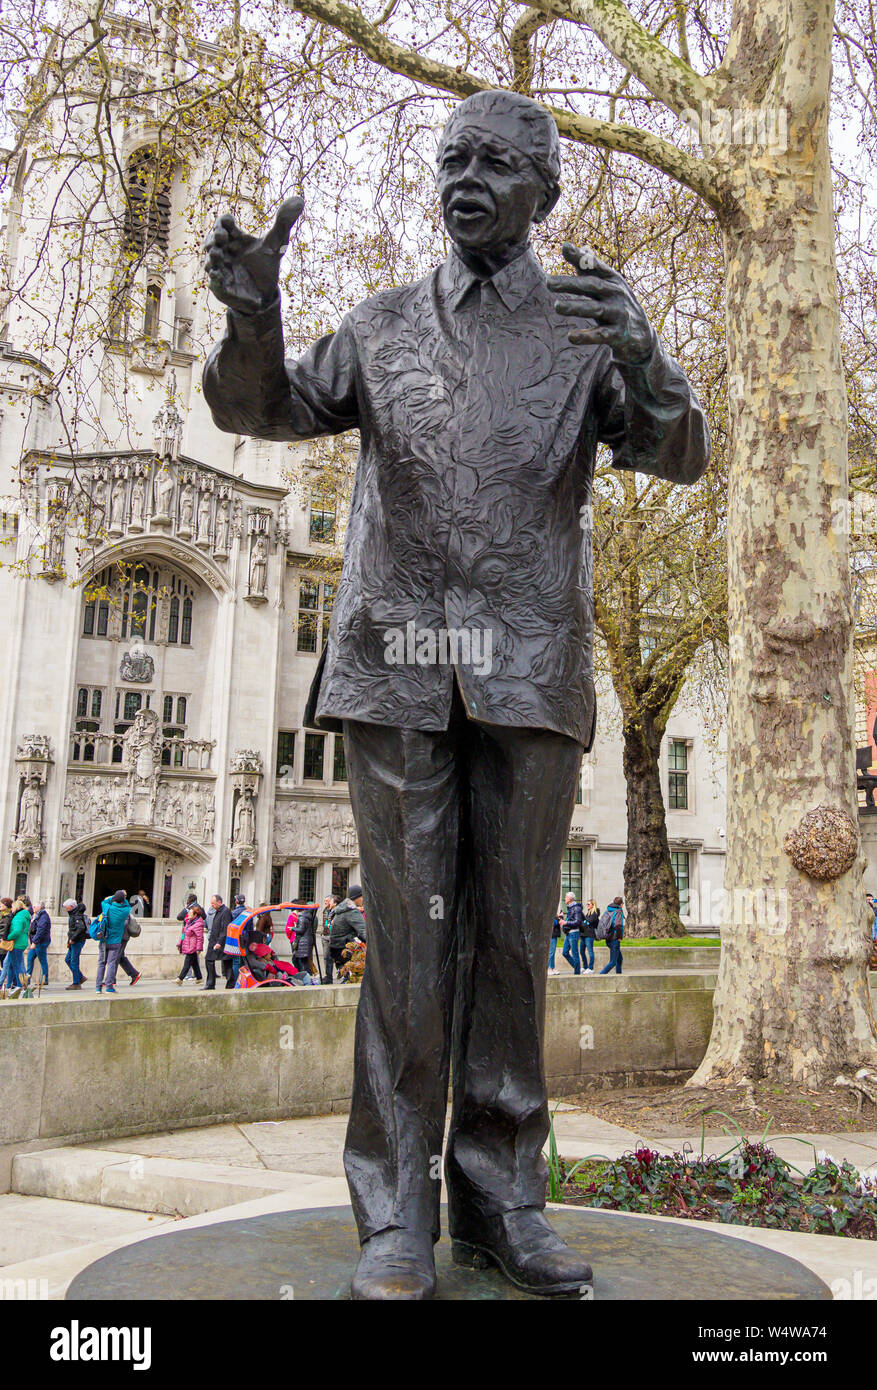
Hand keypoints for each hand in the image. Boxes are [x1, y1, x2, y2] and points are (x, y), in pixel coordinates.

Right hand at [203, 195, 303, 314]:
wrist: (265, 293)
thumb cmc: (266, 265)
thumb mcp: (277, 243)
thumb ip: (284, 221)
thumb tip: (299, 198)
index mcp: (235, 238)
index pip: (224, 224)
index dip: (224, 222)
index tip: (229, 222)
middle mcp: (224, 251)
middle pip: (212, 240)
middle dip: (213, 238)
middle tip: (221, 237)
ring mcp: (221, 268)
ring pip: (210, 260)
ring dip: (212, 256)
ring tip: (217, 254)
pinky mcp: (221, 286)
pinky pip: (214, 282)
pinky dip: (215, 278)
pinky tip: (218, 275)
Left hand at [548, 242, 652, 363]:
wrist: (640, 332)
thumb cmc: (615, 302)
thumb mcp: (605, 282)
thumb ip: (585, 266)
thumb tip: (565, 245)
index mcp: (612, 279)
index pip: (595, 266)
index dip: (580, 257)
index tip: (564, 248)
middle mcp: (616, 293)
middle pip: (592, 286)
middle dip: (570, 284)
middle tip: (548, 282)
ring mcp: (618, 313)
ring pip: (595, 309)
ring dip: (575, 307)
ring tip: (556, 306)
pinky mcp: (617, 334)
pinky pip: (600, 335)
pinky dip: (586, 336)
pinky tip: (571, 336)